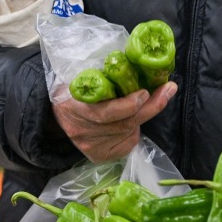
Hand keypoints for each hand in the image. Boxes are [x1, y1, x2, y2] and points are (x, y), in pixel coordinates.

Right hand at [53, 81, 177, 161]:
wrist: (53, 117)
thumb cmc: (72, 90)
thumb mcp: (80, 77)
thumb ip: (102, 75)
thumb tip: (135, 65)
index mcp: (74, 106)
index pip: (105, 113)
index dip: (128, 105)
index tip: (145, 92)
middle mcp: (82, 131)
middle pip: (124, 123)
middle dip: (150, 107)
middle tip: (167, 91)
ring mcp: (90, 146)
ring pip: (128, 132)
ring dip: (142, 116)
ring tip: (145, 102)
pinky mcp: (98, 156)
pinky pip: (126, 144)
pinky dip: (134, 132)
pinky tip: (132, 121)